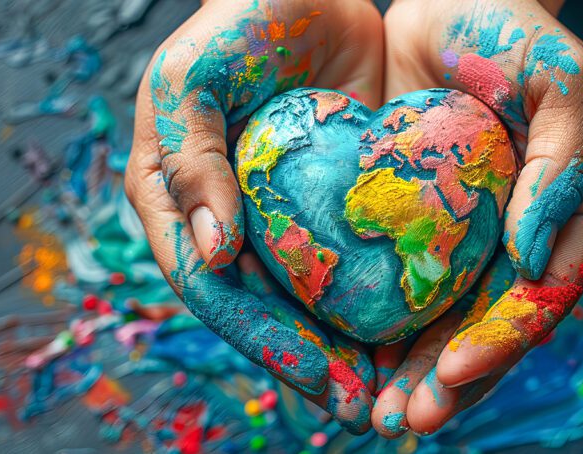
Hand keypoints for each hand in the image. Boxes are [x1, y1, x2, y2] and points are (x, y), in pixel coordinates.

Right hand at [125, 0, 382, 431]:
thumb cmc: (238, 24)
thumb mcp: (189, 81)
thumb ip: (189, 163)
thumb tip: (214, 253)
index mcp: (175, 202)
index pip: (216, 290)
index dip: (265, 339)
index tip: (321, 377)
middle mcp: (222, 221)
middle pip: (263, 310)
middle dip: (310, 363)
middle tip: (364, 408)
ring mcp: (272, 218)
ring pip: (305, 300)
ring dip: (344, 350)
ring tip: (390, 393)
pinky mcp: (321, 205)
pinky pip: (345, 263)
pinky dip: (371, 303)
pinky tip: (407, 334)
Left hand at [373, 0, 582, 434]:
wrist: (448, 4)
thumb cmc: (512, 32)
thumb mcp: (561, 80)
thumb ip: (565, 166)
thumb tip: (535, 260)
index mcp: (573, 211)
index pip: (543, 291)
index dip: (505, 336)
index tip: (455, 368)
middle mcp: (525, 235)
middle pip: (495, 323)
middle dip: (454, 376)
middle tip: (406, 420)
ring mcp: (475, 237)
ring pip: (450, 319)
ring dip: (418, 370)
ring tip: (381, 415)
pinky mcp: (426, 228)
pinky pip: (408, 286)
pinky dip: (386, 327)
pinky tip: (355, 360)